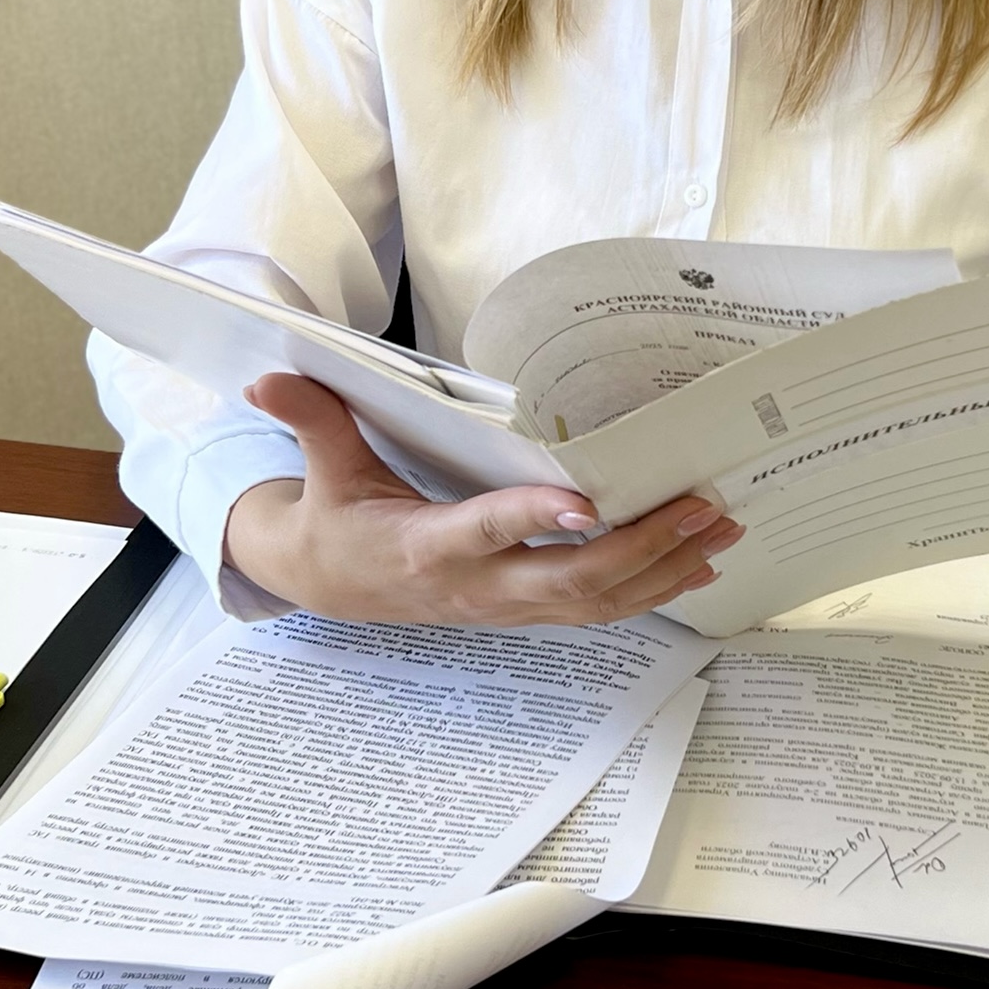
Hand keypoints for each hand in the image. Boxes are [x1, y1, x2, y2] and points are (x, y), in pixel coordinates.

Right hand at [221, 372, 743, 626]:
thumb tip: (266, 378)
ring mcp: (506, 607)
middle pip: (568, 581)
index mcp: (424, 548)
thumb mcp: (320, 468)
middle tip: (700, 506)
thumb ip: (309, 417)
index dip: (533, 522)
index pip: (484, 534)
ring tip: (722, 528)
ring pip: (597, 602)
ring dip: (666, 569)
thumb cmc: (335, 519)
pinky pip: (600, 609)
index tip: (586, 505)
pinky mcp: (526, 610)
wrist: (333, 587)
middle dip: (641, 547)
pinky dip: (654, 587)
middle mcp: (475, 588)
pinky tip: (699, 563)